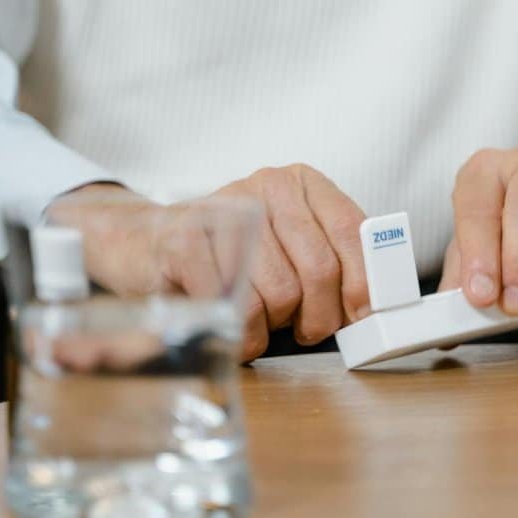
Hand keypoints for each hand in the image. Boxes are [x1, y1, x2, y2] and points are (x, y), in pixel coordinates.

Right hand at [48, 164, 368, 360]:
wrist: (143, 244)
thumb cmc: (229, 255)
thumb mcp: (288, 246)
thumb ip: (332, 262)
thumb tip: (375, 307)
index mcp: (301, 182)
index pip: (351, 232)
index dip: (365, 284)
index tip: (365, 319)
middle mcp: (266, 185)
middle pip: (319, 270)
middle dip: (318, 317)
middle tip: (304, 331)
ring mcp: (224, 208)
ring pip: (279, 294)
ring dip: (273, 327)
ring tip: (260, 322)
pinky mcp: (185, 240)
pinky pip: (234, 306)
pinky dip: (240, 334)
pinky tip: (232, 327)